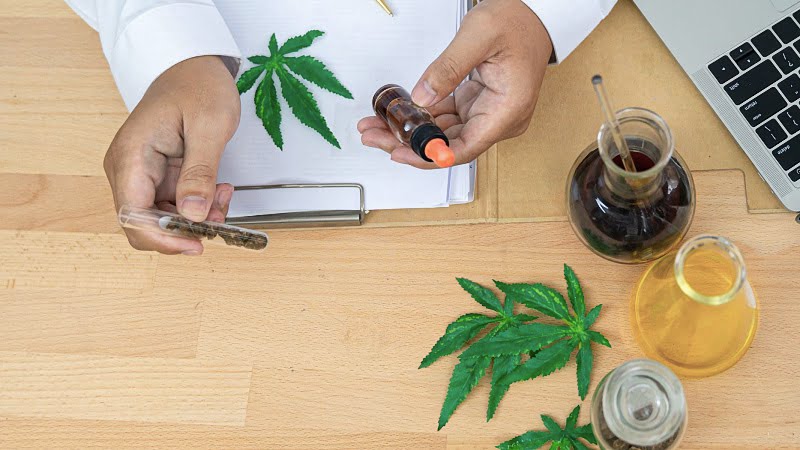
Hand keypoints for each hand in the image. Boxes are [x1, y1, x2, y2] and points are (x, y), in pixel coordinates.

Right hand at [104, 56, 240, 254]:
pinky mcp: (158, 176)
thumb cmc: (197, 84)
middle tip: (219, 220)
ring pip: (163, 219)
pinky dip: (199, 207)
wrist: (194, 66)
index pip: (133, 216)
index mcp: (131, 156)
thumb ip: (200, 172)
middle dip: (185, 230)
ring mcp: (142, 174)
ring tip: (224, 198)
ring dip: (197, 219)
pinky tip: (218, 191)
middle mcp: (128, 169)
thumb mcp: (209, 126)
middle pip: (146, 223)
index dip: (162, 239)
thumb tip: (193, 212)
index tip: (195, 244)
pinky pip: (175, 205)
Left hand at [358, 0, 552, 168]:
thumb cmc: (518, 22)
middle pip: (448, 145)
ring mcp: (488, 113)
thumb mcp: (478, 36)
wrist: (534, 13)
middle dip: (409, 143)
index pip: (463, 149)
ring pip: (444, 134)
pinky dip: (422, 118)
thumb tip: (421, 98)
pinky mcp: (478, 105)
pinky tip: (399, 116)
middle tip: (375, 136)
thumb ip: (446, 69)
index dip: (429, 155)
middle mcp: (500, 118)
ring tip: (378, 126)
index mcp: (507, 110)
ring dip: (412, 132)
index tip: (401, 153)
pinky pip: (447, 119)